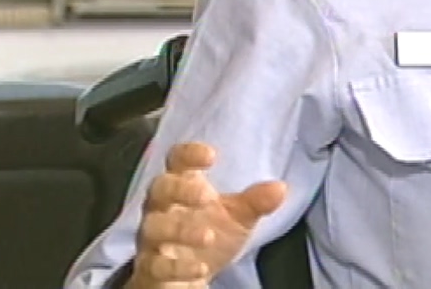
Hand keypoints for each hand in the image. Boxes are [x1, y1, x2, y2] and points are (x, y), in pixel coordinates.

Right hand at [130, 142, 287, 287]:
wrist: (192, 277)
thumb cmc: (211, 235)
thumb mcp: (237, 218)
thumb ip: (255, 202)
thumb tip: (280, 188)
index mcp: (182, 187)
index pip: (177, 161)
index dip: (188, 154)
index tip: (211, 156)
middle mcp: (162, 209)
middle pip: (159, 189)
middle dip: (179, 189)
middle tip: (205, 196)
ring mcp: (153, 238)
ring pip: (153, 227)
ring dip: (180, 230)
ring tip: (208, 236)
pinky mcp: (151, 268)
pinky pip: (157, 265)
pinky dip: (179, 267)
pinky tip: (201, 268)